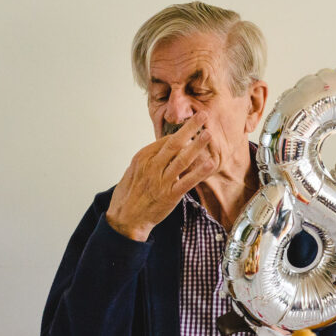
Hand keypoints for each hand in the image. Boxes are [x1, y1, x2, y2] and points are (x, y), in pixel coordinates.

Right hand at [106, 112, 216, 240]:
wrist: (125, 219)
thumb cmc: (129, 195)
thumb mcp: (133, 170)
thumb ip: (150, 159)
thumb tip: (164, 149)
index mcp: (143, 158)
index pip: (165, 141)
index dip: (181, 133)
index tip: (193, 126)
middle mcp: (152, 166)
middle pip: (174, 143)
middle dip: (190, 128)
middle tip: (203, 116)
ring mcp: (161, 181)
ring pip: (182, 159)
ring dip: (197, 146)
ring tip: (208, 134)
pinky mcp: (170, 196)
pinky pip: (187, 181)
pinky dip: (199, 172)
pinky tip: (210, 163)